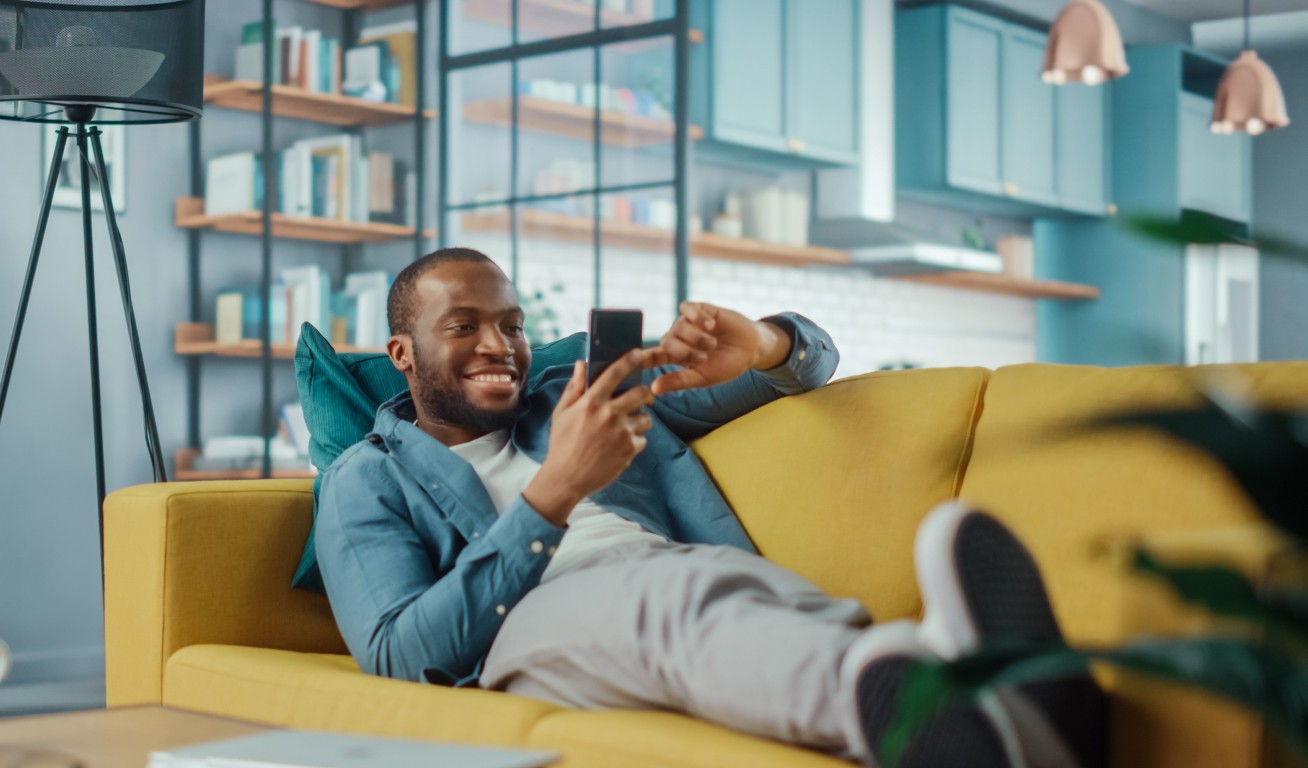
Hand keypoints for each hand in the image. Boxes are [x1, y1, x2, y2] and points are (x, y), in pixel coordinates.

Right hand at [523, 351, 654, 525]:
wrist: (566, 479)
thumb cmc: (561, 444)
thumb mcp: (561, 413)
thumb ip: (574, 387)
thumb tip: (581, 363)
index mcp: (591, 402)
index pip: (615, 373)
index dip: (629, 360)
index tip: (638, 353)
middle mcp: (609, 414)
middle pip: (641, 393)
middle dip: (643, 393)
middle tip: (639, 397)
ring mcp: (622, 433)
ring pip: (646, 417)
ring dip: (639, 419)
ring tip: (625, 427)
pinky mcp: (630, 450)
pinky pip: (642, 438)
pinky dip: (635, 441)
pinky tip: (619, 446)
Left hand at [645, 302, 791, 394]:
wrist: (750, 349)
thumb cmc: (726, 365)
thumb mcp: (703, 378)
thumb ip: (679, 381)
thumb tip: (653, 389)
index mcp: (675, 357)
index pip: (652, 357)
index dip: (642, 359)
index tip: (634, 362)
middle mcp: (678, 338)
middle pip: (667, 342)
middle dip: (685, 351)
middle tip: (703, 357)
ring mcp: (688, 323)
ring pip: (679, 327)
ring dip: (696, 337)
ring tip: (713, 343)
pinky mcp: (699, 309)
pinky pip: (687, 309)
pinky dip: (697, 317)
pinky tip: (710, 324)